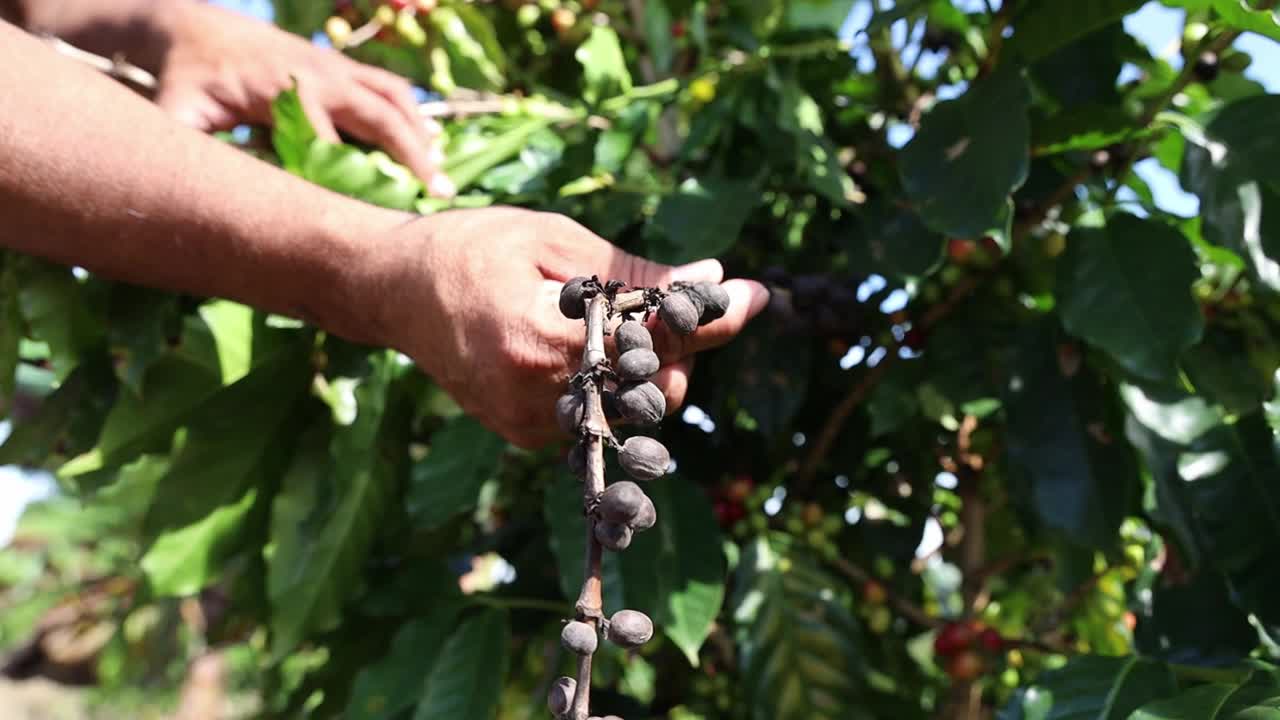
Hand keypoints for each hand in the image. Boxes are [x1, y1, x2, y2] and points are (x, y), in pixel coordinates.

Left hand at [154, 1, 452, 196]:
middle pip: (379, 117)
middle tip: (441, 193)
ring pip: (393, 97)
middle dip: (412, 155)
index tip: (372, 218)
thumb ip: (190, 147)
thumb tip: (195, 196)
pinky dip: (411, 112)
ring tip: (441, 171)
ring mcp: (334, 67)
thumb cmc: (185, 79)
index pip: (329, 143)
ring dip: (420, 132)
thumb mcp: (179, 113)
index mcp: (284, 91)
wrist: (194, 26)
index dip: (352, 179)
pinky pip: (387, 86)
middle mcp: (319, 76)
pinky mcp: (340, 66)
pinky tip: (428, 140)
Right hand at [369, 208, 770, 447]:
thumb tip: (712, 277)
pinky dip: (614, 385)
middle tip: (666, 301)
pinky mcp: (527, 438)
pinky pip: (601, 418)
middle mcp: (538, 399)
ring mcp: (532, 427)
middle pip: (654, 388)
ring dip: (648, 369)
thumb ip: (634, 271)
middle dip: (677, 347)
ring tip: (621, 323)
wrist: (392, 292)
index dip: (709, 317)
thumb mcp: (554, 240)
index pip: (654, 341)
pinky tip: (590, 349)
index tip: (755, 295)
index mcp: (542, 342)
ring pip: (633, 412)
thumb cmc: (470, 248)